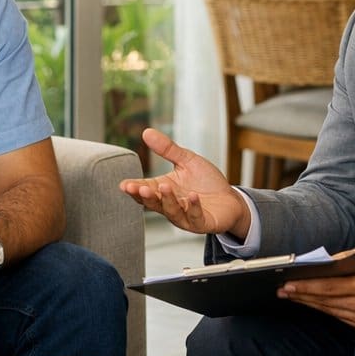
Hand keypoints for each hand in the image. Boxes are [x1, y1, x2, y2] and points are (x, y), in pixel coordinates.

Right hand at [118, 128, 249, 236]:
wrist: (230, 199)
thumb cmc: (206, 182)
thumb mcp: (187, 161)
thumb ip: (167, 149)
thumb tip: (146, 132)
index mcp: (165, 190)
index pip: (145, 190)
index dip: (134, 189)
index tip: (124, 185)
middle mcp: (172, 205)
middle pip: (154, 203)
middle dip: (145, 196)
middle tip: (139, 188)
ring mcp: (186, 216)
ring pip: (172, 211)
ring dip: (168, 200)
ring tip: (165, 187)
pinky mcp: (202, 223)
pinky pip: (195, 217)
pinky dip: (193, 207)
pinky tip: (192, 196)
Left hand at [279, 243, 354, 329]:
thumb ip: (346, 257)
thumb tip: (320, 263)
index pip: (329, 286)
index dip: (306, 285)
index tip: (287, 282)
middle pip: (326, 300)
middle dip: (301, 294)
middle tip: (280, 289)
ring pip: (329, 310)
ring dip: (308, 302)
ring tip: (289, 294)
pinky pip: (338, 316)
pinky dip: (323, 308)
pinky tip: (309, 301)